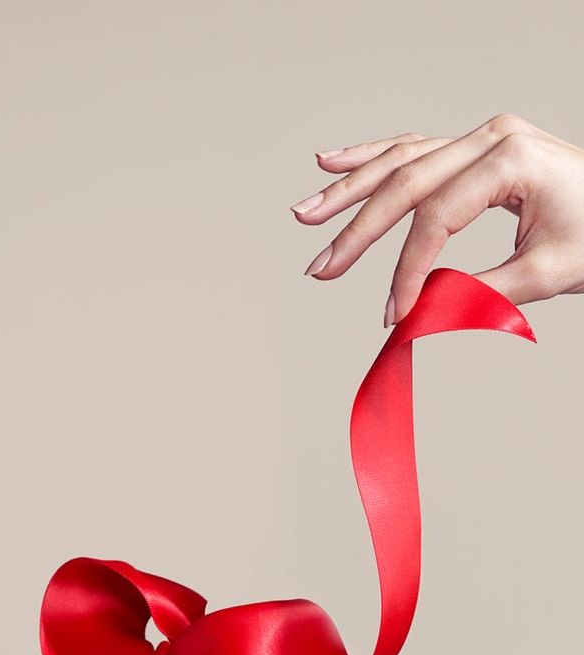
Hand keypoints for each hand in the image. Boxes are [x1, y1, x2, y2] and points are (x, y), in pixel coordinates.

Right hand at [291, 113, 583, 325]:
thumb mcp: (545, 274)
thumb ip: (479, 295)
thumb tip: (421, 318)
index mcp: (510, 159)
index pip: (436, 218)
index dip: (408, 270)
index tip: (394, 314)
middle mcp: (491, 137)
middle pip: (406, 183)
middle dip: (357, 228)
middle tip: (321, 266)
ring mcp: (482, 137)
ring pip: (400, 160)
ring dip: (349, 189)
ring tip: (307, 213)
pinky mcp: (475, 148)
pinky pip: (414, 150)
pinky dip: (373, 159)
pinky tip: (332, 163)